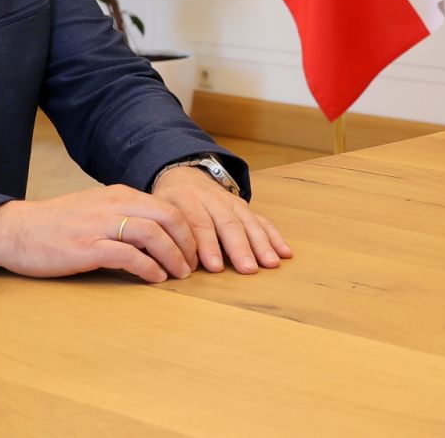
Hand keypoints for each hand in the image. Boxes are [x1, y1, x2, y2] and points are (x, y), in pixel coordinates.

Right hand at [0, 185, 197, 281]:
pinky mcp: (87, 247)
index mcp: (119, 194)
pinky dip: (148, 268)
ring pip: (153, 234)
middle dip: (188, 242)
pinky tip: (155, 278)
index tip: (195, 250)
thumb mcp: (96, 209)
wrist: (17, 230)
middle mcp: (114, 204)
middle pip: (168, 216)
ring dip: (173, 256)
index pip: (167, 206)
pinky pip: (129, 255)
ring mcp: (100, 225)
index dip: (188, 229)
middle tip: (193, 264)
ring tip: (179, 274)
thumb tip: (158, 234)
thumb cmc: (57, 224)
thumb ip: (124, 215)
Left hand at [152, 164, 292, 274]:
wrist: (183, 176)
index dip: (207, 245)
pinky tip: (285, 252)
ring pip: (249, 221)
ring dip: (262, 244)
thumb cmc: (168, 203)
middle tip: (248, 269)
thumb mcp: (159, 212)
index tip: (216, 267)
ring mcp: (231, 201)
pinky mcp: (244, 206)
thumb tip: (171, 265)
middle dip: (239, 248)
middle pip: (228, 223)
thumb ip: (166, 234)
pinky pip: (262, 220)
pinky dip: (274, 236)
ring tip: (271, 263)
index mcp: (186, 200)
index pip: (199, 223)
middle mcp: (212, 199)